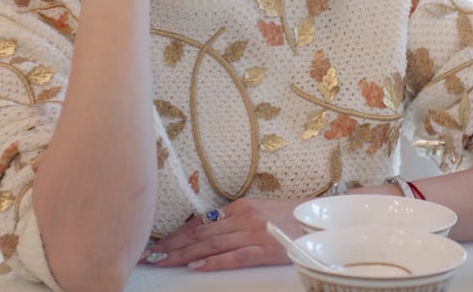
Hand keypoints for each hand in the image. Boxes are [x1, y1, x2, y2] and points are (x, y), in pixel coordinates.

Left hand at [142, 198, 302, 270]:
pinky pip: (234, 256)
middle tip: (151, 256)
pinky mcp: (265, 249)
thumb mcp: (259, 211)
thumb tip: (206, 229)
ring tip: (164, 262)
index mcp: (240, 206)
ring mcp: (254, 233)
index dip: (176, 234)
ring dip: (184, 254)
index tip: (158, 245)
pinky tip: (196, 266)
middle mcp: (243, 217)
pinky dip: (214, 261)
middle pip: (200, 232)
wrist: (321, 219)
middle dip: (172, 245)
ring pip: (211, 244)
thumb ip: (234, 219)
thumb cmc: (290, 218)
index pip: (199, 222)